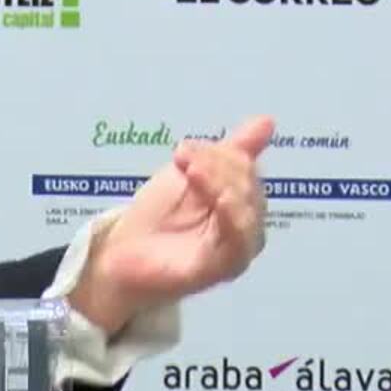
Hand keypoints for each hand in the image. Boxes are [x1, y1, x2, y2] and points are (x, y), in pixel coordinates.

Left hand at [70, 115, 273, 332]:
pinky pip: (241, 244)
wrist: (122, 250)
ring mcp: (237, 251)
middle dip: (219, 166)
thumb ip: (229, 150)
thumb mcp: (190, 171)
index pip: (248, 170)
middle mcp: (247, 228)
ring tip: (191, 171)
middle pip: (251, 189)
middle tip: (183, 159)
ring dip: (221, 184)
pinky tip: (217, 199)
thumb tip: (267, 120)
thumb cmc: (158, 213)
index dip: (222, 153)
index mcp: (242, 202)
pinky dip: (233, 217)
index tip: (185, 147)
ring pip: (248, 212)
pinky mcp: (223, 270)